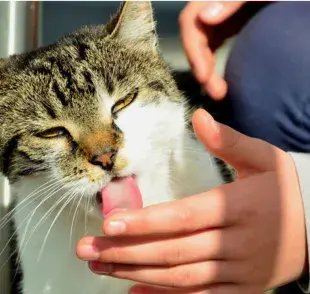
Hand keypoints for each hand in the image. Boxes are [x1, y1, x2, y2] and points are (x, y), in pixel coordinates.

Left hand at [76, 109, 305, 293]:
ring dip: (137, 273)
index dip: (145, 222)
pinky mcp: (240, 288)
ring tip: (101, 267)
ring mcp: (238, 271)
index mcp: (239, 208)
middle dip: (127, 252)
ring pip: (180, 277)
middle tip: (88, 250)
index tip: (110, 223)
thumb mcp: (264, 158)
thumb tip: (199, 117)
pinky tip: (133, 292)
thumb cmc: (285, 188)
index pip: (183, 217)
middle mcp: (236, 244)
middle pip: (173, 251)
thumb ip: (229, 140)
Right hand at [179, 1, 244, 99]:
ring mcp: (219, 16)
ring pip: (202, 44)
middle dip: (200, 67)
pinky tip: (219, 78)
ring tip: (218, 92)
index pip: (191, 22)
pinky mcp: (229, 24)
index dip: (193, 51)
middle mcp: (211, 6)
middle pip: (194, 38)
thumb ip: (232, 0)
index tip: (203, 78)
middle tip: (216, 94)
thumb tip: (204, 18)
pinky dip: (212, 62)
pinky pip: (212, 45)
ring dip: (205, 69)